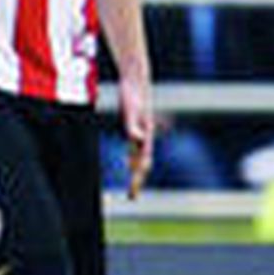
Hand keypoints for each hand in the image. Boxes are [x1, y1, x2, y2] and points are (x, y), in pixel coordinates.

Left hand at [119, 74, 154, 199]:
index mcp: (145, 135)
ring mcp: (140, 131)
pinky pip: (135, 146)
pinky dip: (133, 157)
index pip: (142, 162)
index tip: (133, 192)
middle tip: (132, 197)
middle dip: (138, 180)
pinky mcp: (135, 125)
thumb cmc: (134, 94)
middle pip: (142, 162)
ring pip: (140, 156)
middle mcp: (144, 136)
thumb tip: (137, 138)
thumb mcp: (132, 109)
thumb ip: (133, 125)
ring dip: (136, 171)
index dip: (138, 177)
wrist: (136, 77)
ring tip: (133, 187)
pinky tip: (128, 162)